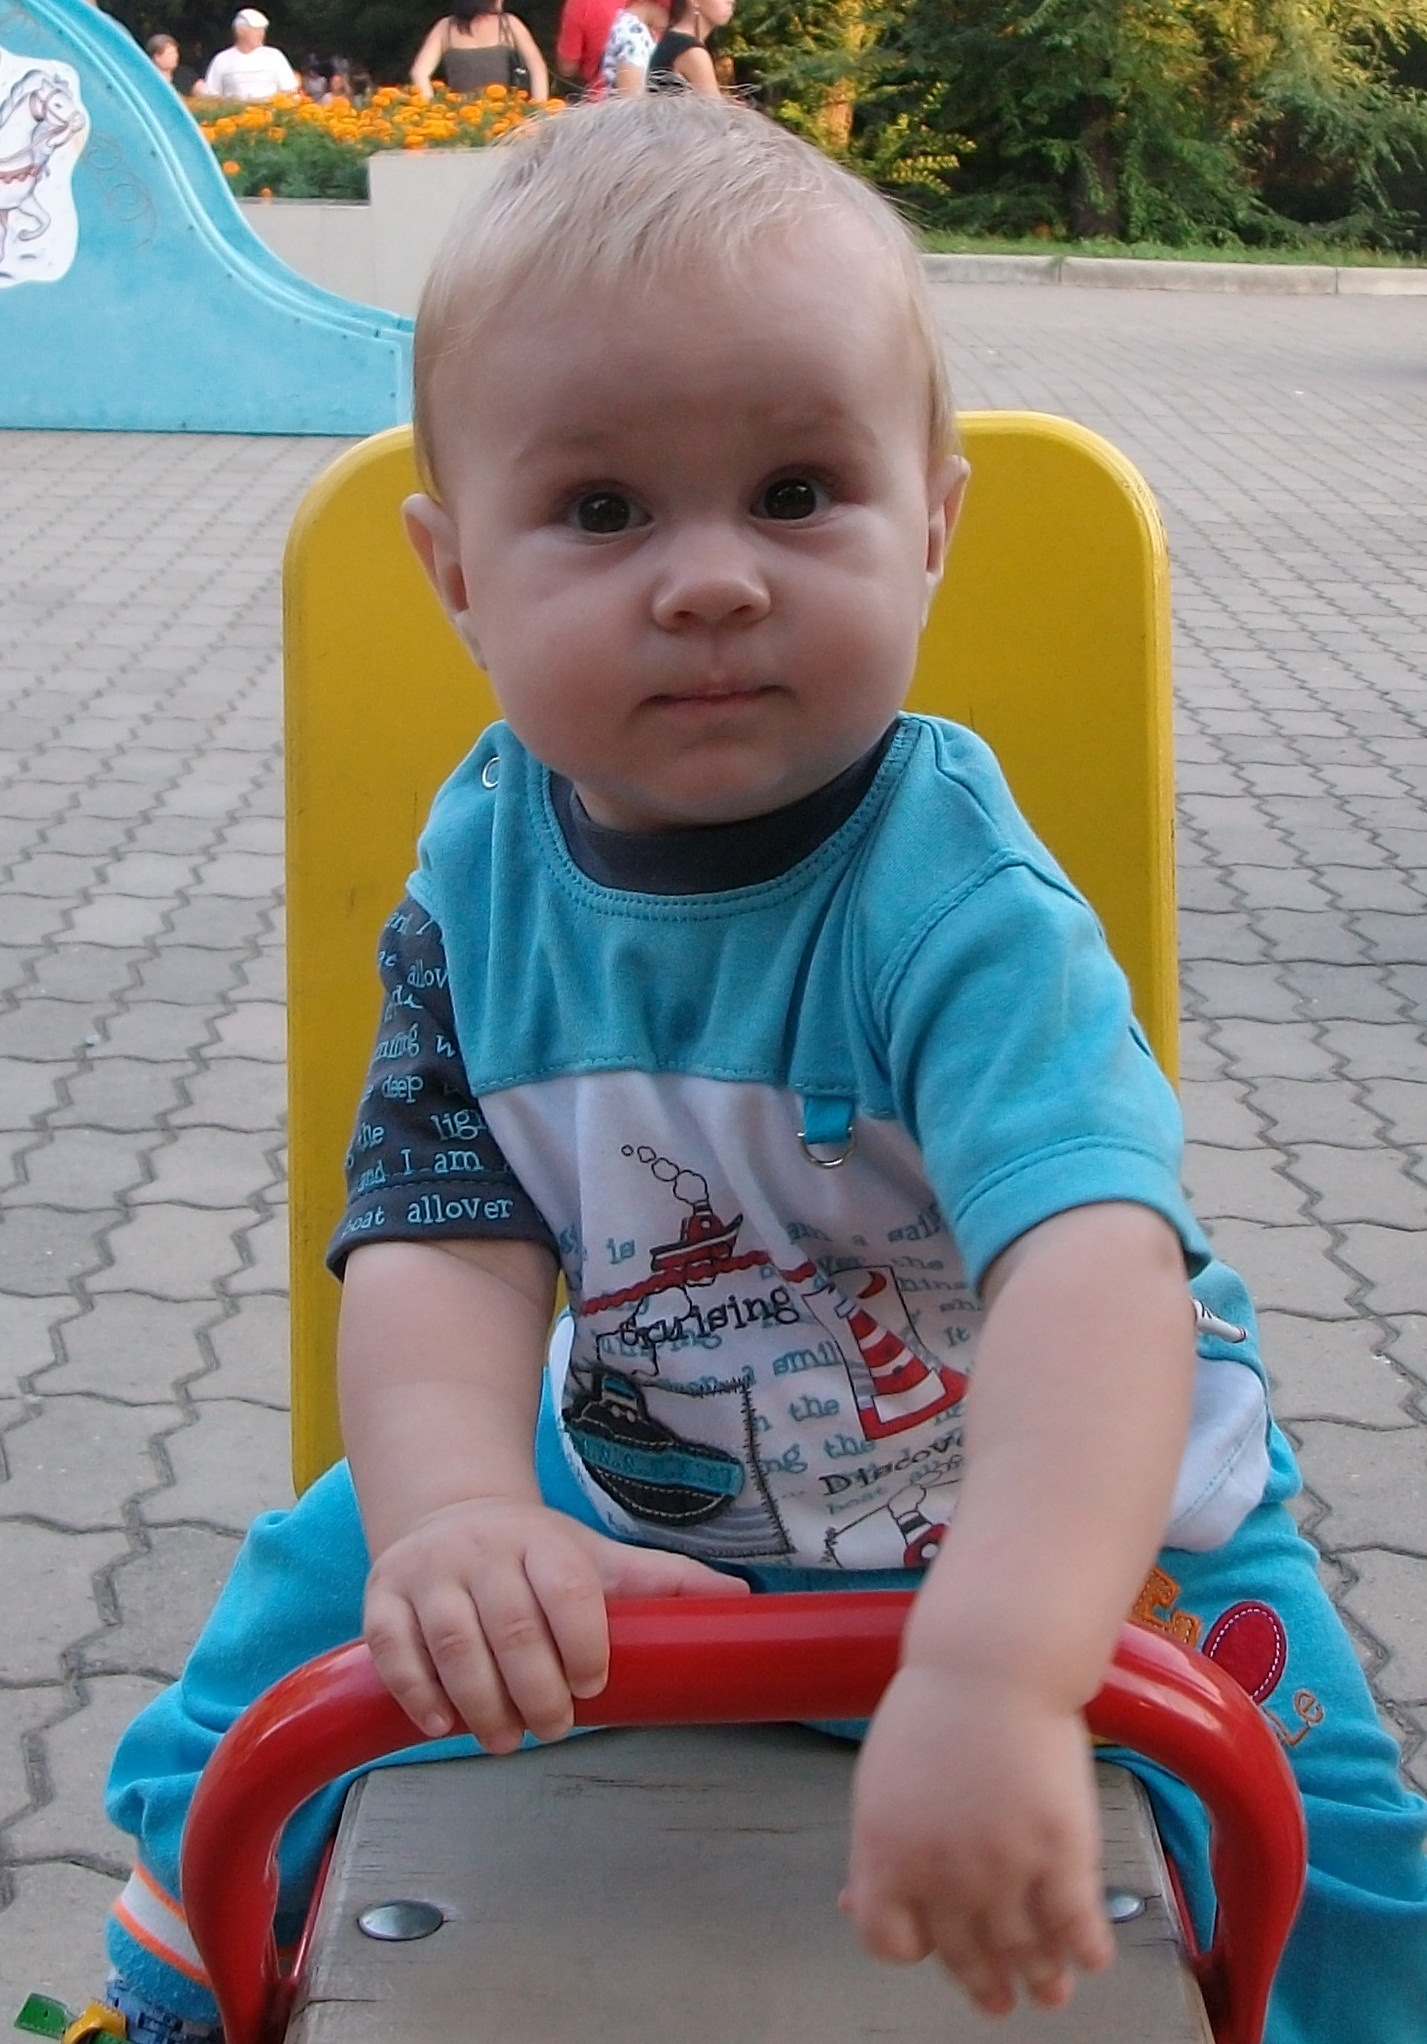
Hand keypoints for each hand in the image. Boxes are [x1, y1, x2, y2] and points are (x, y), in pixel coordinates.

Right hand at [364, 1498, 742, 1751]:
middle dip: (535, 1689)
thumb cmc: (535, 1551)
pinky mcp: (383, 1597)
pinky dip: (417, 1691)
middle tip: (553, 1729)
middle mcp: (484, 1550)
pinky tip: (443, 1724)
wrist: (449, 1509)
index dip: (583, 1642)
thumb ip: (662, 1583)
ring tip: (505, 1739)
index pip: (568, 1590)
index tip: (594, 1683)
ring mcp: (430, 1573)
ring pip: (451, 1642)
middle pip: (510, 1626)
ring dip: (481, 1703)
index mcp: (544, 1542)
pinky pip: (392, 1648)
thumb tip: (745, 1602)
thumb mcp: (596, 1557)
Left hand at [841, 1663, 1113, 2015]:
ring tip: (1051, 1993)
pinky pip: (1075, 1924)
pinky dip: (1085, 1950)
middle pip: (964, 1953)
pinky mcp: (1062, 1850)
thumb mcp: (880, 1784)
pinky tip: (1090, 1958)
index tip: (934, 1948)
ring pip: (1023, 1949)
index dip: (914, 1949)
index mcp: (887, 1855)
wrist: (990, 1664)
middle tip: (1001, 2001)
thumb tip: (851, 1902)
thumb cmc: (933, 1711)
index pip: (888, 1940)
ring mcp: (1006, 1866)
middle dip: (986, 1984)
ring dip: (1040, 1978)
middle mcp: (943, 1874)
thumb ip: (875, 1852)